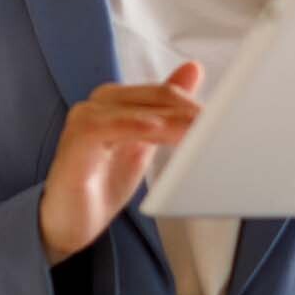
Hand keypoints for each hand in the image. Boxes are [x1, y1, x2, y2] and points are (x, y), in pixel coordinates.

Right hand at [39, 61, 203, 265]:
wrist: (67, 224)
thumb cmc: (100, 185)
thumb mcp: (142, 146)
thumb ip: (164, 111)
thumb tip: (193, 69)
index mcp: (115, 102)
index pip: (163, 93)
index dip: (195, 105)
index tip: (227, 119)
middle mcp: (98, 105)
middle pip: (154, 97)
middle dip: (190, 111)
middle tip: (221, 125)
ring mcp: (84, 121)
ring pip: (135, 109)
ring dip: (172, 120)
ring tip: (200, 132)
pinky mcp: (75, 143)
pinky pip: (106, 126)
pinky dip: (134, 126)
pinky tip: (157, 131)